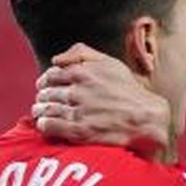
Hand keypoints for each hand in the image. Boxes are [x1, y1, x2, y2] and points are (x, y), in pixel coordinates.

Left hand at [32, 44, 172, 159]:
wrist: (146, 118)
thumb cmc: (128, 90)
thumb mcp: (110, 63)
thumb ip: (82, 54)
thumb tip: (56, 59)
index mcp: (83, 72)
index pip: (50, 75)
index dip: (45, 81)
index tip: (45, 86)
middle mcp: (78, 91)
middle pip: (46, 92)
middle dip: (42, 96)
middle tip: (43, 101)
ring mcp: (78, 111)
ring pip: (45, 109)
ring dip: (39, 110)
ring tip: (40, 112)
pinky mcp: (78, 131)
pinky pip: (49, 125)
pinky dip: (44, 124)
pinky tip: (46, 124)